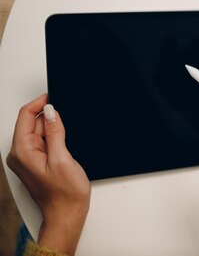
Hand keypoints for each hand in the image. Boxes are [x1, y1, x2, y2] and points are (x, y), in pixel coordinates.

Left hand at [6, 94, 90, 255]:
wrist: (67, 214)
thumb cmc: (65, 193)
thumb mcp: (63, 158)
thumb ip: (54, 132)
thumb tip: (50, 111)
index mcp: (22, 151)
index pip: (25, 116)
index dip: (40, 103)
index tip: (54, 97)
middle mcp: (20, 154)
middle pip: (32, 123)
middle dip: (49, 119)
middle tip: (66, 127)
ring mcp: (26, 158)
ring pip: (39, 132)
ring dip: (53, 130)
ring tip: (65, 146)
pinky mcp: (35, 162)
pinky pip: (43, 142)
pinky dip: (54, 139)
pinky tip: (63, 149)